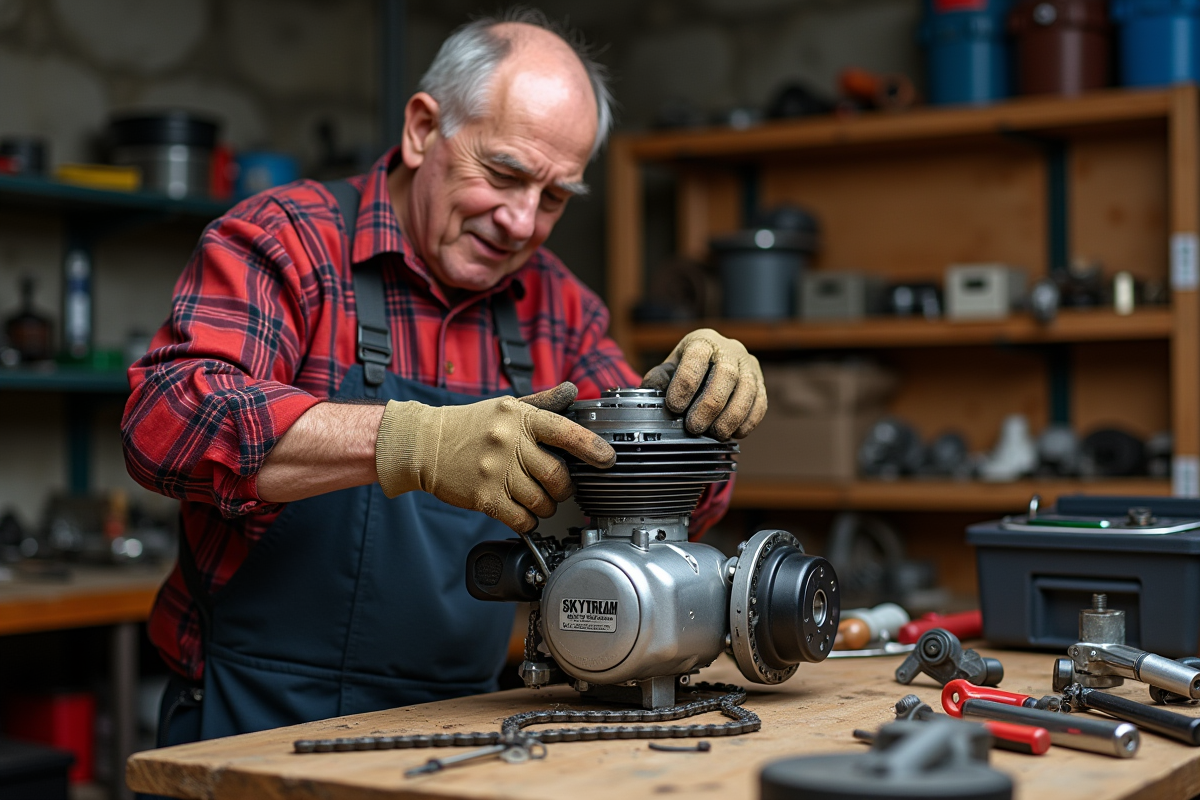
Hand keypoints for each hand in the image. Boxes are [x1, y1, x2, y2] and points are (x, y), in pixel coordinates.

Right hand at [374, 382, 614, 531]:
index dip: (591, 447)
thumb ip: (543, 403)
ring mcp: (496, 471)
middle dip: (565, 487)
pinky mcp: (484, 497)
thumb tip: (573, 391)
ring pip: (542, 500)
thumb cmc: (470, 425)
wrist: (425, 444)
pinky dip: (529, 520)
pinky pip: (521, 518)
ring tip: (541, 500)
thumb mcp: (507, 406)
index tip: (607, 460)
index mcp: (520, 418)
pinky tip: (524, 513)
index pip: (564, 430)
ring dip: (547, 506)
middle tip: (561, 488)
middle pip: (557, 475)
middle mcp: (509, 442)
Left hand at [640, 328, 766, 439]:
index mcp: (703, 341)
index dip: (686, 383)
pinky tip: (734, 433)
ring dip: (731, 416)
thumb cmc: (686, 371)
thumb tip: (651, 390)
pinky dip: (748, 421)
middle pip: (726, 374)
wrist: (710, 369)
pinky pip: (760, 403)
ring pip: (748, 390)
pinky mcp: (761, 383)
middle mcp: (730, 349)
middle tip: (693, 427)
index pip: (697, 356)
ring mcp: (749, 365)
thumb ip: (658, 379)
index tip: (674, 407)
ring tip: (715, 434)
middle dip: (709, 405)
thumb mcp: (668, 370)